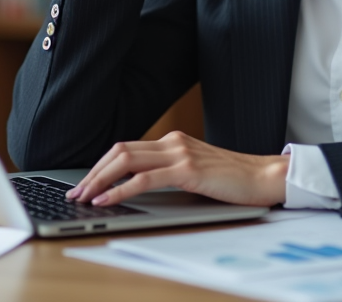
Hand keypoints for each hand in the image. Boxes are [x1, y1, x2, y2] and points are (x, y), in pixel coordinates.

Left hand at [64, 130, 289, 207]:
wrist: (266, 177)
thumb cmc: (234, 180)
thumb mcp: (196, 172)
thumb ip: (170, 172)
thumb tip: (137, 187)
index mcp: (173, 141)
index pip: (126, 148)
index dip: (101, 165)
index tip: (85, 183)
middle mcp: (173, 142)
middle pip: (119, 151)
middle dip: (93, 173)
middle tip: (75, 192)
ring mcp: (180, 154)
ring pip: (126, 161)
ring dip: (99, 180)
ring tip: (84, 197)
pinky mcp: (187, 170)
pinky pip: (144, 179)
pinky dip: (120, 189)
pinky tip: (107, 200)